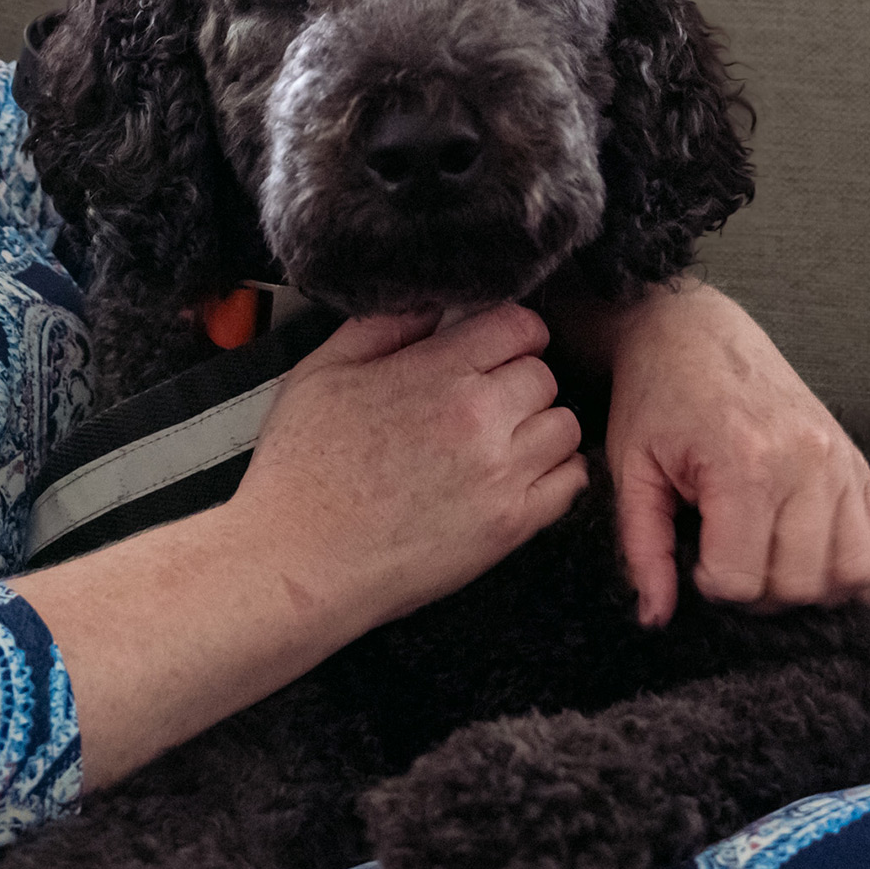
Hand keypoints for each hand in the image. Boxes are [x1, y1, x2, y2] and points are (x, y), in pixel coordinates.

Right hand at [229, 305, 587, 631]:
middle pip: (545, 374)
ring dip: (539, 425)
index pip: (518, 325)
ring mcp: (501, 474)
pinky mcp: (511, 525)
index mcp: (436, 374)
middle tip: (484, 400)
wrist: (297, 563)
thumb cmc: (300, 475)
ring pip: (565, 425)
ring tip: (500, 440)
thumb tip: (431, 305)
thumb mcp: (321, 373)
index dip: (505, 332)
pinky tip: (516, 475)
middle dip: (518, 379)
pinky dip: (554, 472)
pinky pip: (571, 482)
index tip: (491, 349)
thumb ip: (383, 327)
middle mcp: (479, 419)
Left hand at [566, 281, 869, 626]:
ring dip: (807, 585)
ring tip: (769, 556)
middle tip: (728, 557)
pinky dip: (853, 570)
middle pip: (799, 585)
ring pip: (849, 575)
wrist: (694, 332)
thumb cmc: (657, 398)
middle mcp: (808, 464)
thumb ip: (644, 550)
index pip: (743, 580)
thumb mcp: (633, 471)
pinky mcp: (858, 463)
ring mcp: (842, 463)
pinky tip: (812, 558)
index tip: (696, 560)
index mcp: (746, 464)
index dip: (711, 585)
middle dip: (758, 591)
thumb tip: (656, 616)